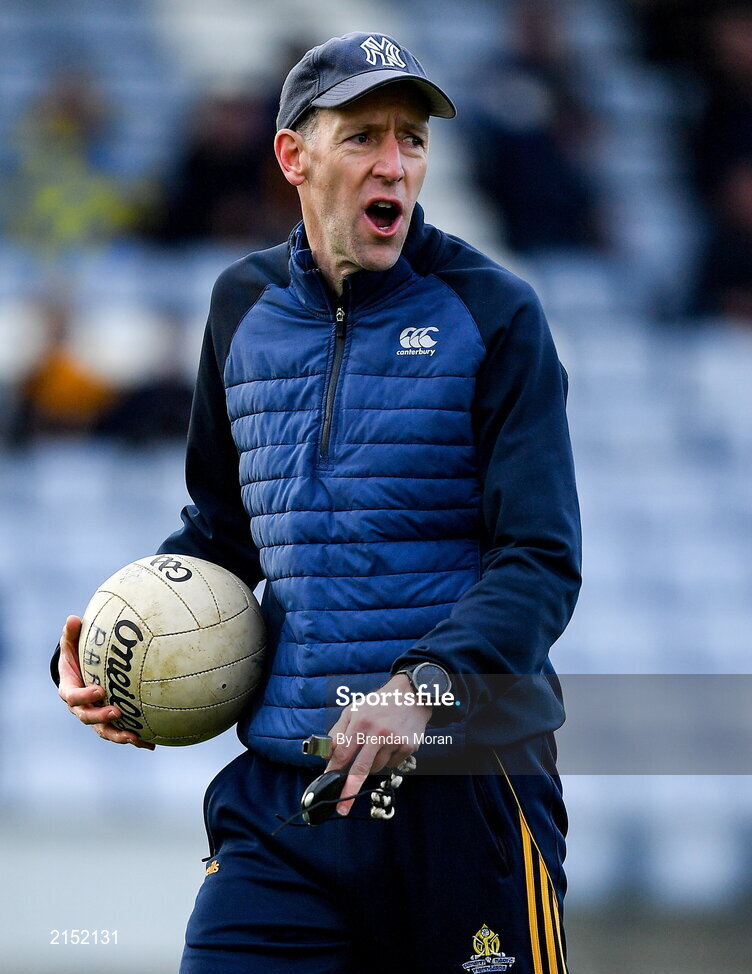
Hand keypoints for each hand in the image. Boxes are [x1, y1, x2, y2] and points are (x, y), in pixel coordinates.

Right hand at [57, 615, 154, 748]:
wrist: (80, 675)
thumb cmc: (76, 658)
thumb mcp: (70, 646)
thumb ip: (70, 634)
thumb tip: (72, 619)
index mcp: (70, 690)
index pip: (73, 697)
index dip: (84, 696)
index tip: (99, 690)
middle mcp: (81, 708)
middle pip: (88, 718)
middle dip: (102, 717)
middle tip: (117, 712)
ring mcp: (96, 717)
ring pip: (105, 731)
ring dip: (119, 735)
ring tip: (135, 737)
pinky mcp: (110, 723)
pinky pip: (121, 732)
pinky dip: (136, 739)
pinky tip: (152, 743)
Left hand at [324, 673, 429, 815]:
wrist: (411, 695)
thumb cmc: (378, 704)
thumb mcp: (353, 710)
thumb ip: (337, 732)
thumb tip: (325, 755)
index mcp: (361, 722)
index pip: (342, 753)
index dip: (333, 768)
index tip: (327, 779)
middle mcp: (378, 732)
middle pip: (360, 769)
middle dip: (349, 790)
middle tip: (341, 808)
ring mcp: (394, 741)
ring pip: (376, 768)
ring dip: (371, 764)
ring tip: (375, 745)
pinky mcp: (408, 747)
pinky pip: (391, 764)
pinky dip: (387, 759)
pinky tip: (390, 743)